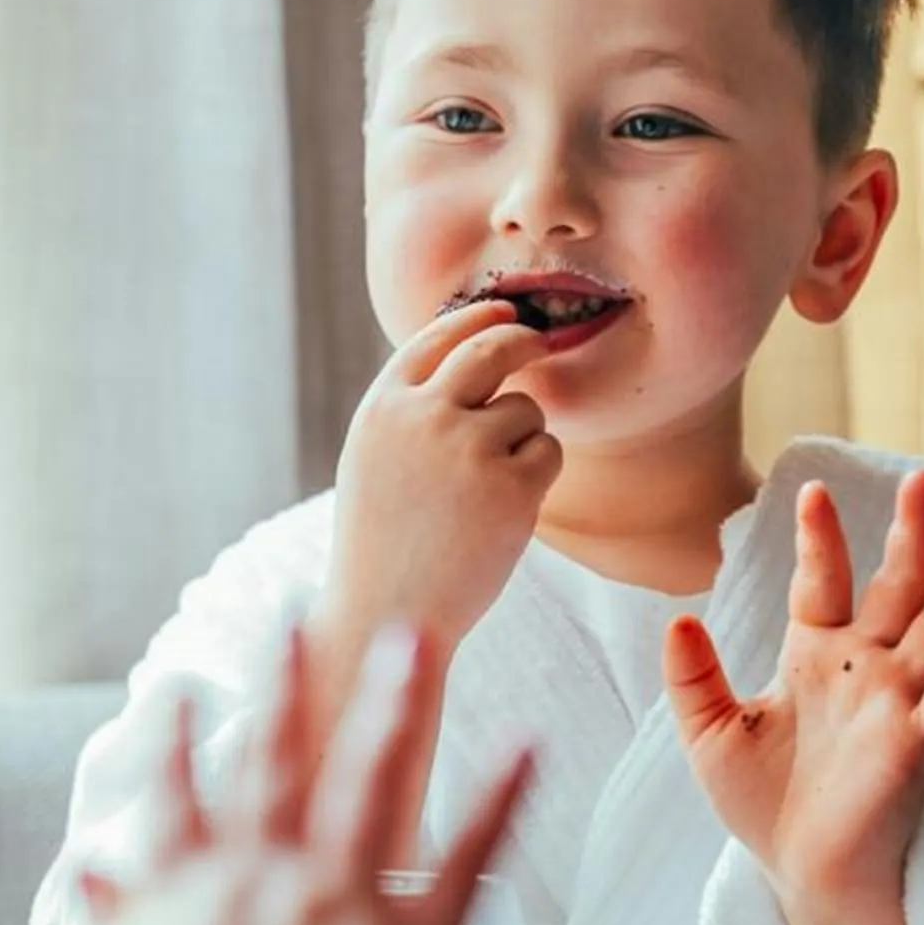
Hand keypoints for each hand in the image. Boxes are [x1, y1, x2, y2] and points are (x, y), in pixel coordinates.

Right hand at [78, 622, 535, 924]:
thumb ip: (110, 924)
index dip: (183, 743)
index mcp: (198, 894)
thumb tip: (89, 870)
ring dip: (393, 703)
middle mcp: (269, 878)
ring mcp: (343, 904)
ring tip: (414, 637)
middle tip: (299, 616)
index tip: (183, 689)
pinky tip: (526, 742)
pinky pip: (465, 860)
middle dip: (290, 684)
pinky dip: (497, 798)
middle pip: (278, 762)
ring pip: (368, 780)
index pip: (185, 801)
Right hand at [318, 301, 562, 661]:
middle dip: (523, 339)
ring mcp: (468, 449)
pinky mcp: (511, 487)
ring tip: (487, 490)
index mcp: (383, 407)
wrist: (388, 612)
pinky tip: (505, 510)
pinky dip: (538, 474)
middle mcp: (423, 417)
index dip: (479, 317)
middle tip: (539, 344)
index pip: (438, 336)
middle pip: (492, 348)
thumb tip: (470, 355)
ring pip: (526, 409)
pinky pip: (549, 451)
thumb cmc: (383, 541)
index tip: (506, 312)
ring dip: (523, 438)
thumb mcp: (375, 457)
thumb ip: (411, 407)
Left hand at [662, 471, 923, 919]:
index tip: (812, 490)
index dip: (821, 539)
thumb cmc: (764, 807)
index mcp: (817, 658)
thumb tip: (678, 620)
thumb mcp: (710, 734)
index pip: (824, 582)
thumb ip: (693, 679)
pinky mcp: (916, 747)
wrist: (799, 876)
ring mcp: (897, 705)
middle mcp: (867, 671)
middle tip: (922, 478)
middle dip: (911, 535)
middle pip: (897, 588)